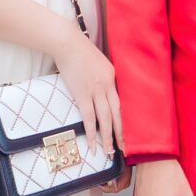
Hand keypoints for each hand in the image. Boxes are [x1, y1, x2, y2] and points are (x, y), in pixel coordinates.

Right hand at [56, 23, 120, 161]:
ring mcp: (95, 91)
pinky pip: (89, 117)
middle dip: (121, 133)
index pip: (122, 102)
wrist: (67, 43)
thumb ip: (104, 76)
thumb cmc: (80, 51)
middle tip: (125, 150)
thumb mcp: (99, 62)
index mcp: (114, 77)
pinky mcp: (82, 94)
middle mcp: (108, 85)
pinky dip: (91, 132)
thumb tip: (104, 90)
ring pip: (105, 119)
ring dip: (108, 137)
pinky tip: (92, 144)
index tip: (128, 131)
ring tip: (110, 152)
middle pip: (118, 114)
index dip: (125, 119)